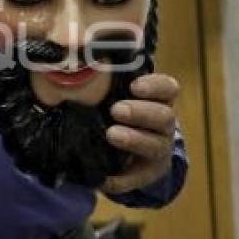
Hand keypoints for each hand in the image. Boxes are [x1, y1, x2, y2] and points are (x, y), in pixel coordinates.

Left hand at [101, 73, 179, 193]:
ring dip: (134, 139)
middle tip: (116, 110)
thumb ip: (103, 81)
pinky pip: (136, 179)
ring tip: (111, 135)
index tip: (134, 86)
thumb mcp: (114, 95)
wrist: (130, 153)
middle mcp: (162, 125)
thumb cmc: (118, 113)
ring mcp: (157, 150)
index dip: (155, 86)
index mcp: (157, 101)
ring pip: (154, 145)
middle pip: (163, 116)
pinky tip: (103, 179)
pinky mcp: (146, 174)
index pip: (168, 89)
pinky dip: (120, 180)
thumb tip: (70, 59)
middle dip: (140, 112)